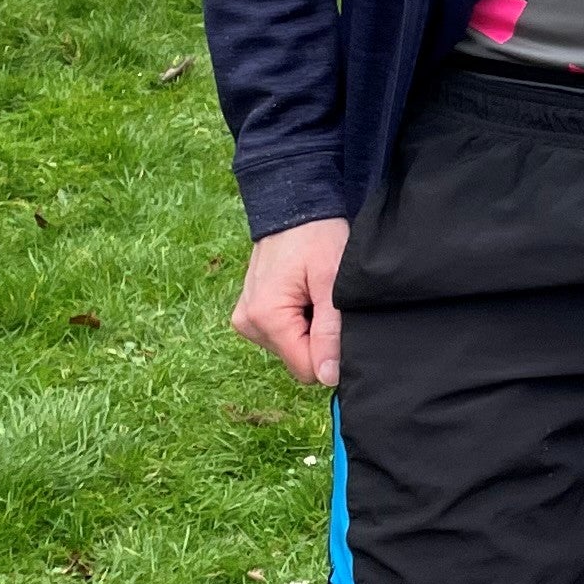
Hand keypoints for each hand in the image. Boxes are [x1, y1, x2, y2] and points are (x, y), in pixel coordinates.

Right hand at [233, 217, 349, 387]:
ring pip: (291, 348)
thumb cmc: (316, 236)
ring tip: (313, 293)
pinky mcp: (249, 314)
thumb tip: (328, 376)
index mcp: (265, 318)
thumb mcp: (332, 282)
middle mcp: (248, 324)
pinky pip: (281, 334)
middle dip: (318, 337)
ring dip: (308, 327)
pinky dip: (297, 320)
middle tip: (325, 300)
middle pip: (297, 359)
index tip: (337, 319)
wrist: (293, 207)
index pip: (306, 369)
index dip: (330, 353)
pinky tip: (301, 294)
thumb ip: (330, 331)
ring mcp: (246, 320)